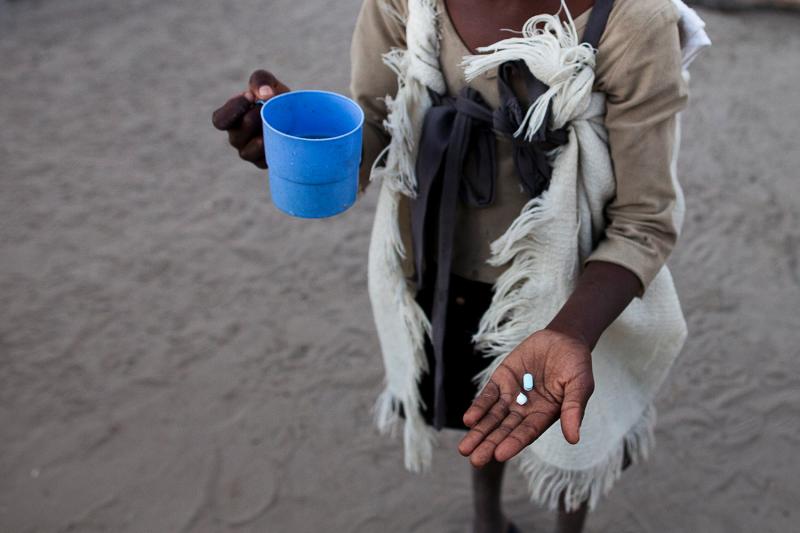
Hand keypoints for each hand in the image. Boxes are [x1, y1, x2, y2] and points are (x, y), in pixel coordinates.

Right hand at [211, 70, 289, 168]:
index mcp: (232, 119)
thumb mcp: (270, 84)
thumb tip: (264, 95)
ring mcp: (250, 153)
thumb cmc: (278, 100)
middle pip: (236, 135)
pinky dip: (273, 149)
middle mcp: (237, 138)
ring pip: (247, 152)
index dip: (232, 110)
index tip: (250, 96)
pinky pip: (264, 161)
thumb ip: (261, 81)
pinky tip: (282, 139)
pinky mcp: (264, 164)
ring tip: (275, 125)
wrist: (302, 121)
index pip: (219, 120)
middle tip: (268, 108)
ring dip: (262, 136)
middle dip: (253, 119)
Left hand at [458, 329, 594, 466]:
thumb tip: (574, 439)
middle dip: (489, 444)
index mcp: (545, 415)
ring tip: (464, 448)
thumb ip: (573, 409)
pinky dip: (478, 408)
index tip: (499, 455)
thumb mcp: (579, 385)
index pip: (526, 433)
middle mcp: (526, 410)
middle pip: (505, 430)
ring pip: (492, 417)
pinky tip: (468, 420)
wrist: (563, 339)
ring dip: (478, 432)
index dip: (513, 443)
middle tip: (475, 461)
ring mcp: (512, 395)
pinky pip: (487, 396)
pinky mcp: (502, 380)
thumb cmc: (576, 365)